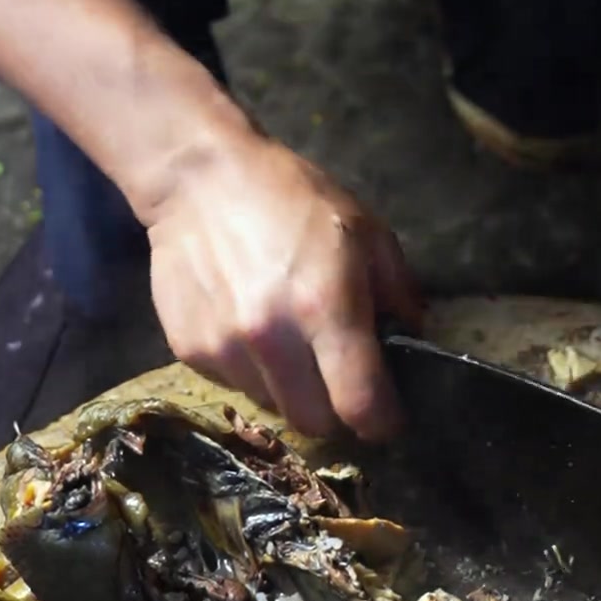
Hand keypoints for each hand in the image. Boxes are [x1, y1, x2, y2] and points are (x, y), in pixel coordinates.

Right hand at [142, 113, 422, 441]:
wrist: (198, 178)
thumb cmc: (290, 196)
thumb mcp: (365, 230)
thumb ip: (396, 292)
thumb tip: (412, 341)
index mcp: (325, 308)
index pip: (360, 406)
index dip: (383, 420)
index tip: (388, 414)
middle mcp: (272, 339)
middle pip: (314, 422)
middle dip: (335, 408)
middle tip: (339, 377)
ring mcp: (224, 349)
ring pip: (272, 406)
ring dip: (290, 388)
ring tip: (289, 340)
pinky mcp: (187, 351)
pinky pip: (234, 384)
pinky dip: (251, 370)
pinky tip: (249, 324)